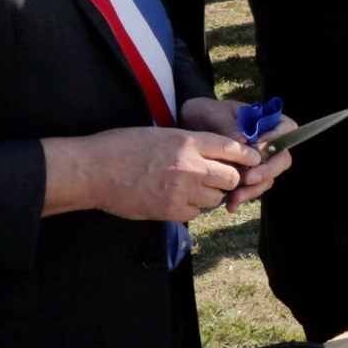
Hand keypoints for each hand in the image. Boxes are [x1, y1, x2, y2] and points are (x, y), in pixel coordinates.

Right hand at [41, 125, 264, 221]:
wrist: (93, 171)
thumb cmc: (121, 147)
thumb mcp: (160, 134)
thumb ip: (188, 144)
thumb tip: (212, 154)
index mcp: (187, 141)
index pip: (231, 148)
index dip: (246, 155)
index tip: (255, 160)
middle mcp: (190, 165)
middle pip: (230, 177)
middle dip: (227, 179)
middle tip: (216, 179)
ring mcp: (181, 190)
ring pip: (215, 198)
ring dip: (208, 196)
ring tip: (189, 190)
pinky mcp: (170, 210)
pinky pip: (195, 213)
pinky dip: (190, 209)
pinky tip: (174, 201)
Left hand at [179, 97, 296, 211]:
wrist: (188, 125)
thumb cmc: (205, 114)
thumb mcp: (214, 114)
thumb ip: (229, 126)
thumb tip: (243, 141)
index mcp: (265, 121)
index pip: (286, 129)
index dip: (277, 141)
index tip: (257, 151)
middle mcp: (267, 142)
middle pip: (281, 158)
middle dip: (267, 171)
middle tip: (249, 179)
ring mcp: (257, 160)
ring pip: (268, 177)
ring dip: (254, 189)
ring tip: (235, 197)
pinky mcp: (246, 174)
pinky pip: (252, 188)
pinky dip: (243, 197)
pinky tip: (230, 204)